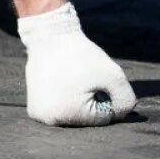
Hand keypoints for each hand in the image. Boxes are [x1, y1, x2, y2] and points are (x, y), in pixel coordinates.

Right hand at [18, 3, 136, 126]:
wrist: (51, 37)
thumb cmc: (83, 56)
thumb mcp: (114, 76)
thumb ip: (125, 99)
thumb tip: (122, 115)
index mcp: (69, 115)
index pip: (102, 119)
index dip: (108, 98)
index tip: (98, 80)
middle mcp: (50, 121)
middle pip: (86, 119)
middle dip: (92, 100)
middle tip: (85, 78)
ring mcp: (39, 115)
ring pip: (73, 114)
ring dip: (78, 100)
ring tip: (73, 79)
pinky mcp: (34, 108)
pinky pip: (59, 109)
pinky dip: (65, 98)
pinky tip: (62, 81)